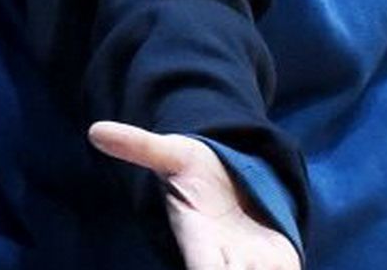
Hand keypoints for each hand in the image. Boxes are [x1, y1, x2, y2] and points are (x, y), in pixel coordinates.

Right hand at [89, 121, 300, 269]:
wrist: (233, 176)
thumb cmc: (197, 169)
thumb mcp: (172, 154)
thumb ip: (139, 146)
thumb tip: (95, 130)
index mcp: (198, 240)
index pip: (202, 268)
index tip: (216, 268)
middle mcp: (227, 259)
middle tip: (248, 266)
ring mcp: (256, 263)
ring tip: (275, 265)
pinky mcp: (282, 259)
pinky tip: (292, 269)